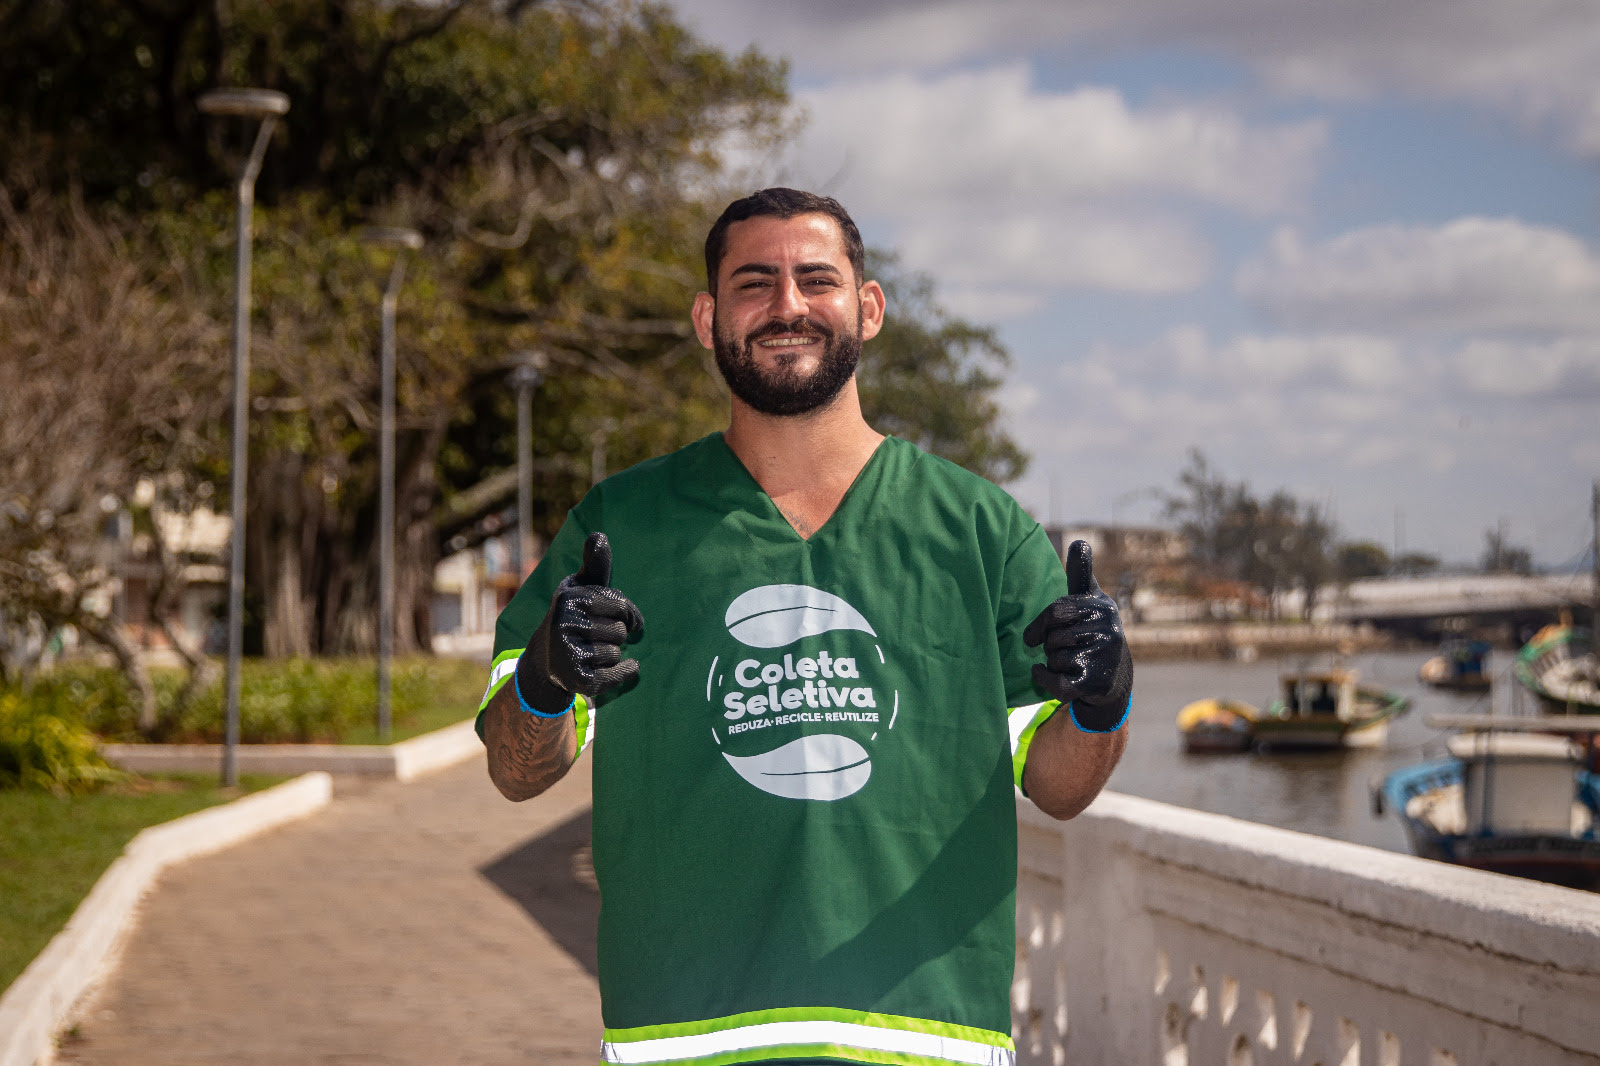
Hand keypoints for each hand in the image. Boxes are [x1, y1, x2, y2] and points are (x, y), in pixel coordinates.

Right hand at [515, 532, 643, 713]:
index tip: (617, 616)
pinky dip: (624, 672)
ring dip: (612, 653)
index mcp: (569, 598)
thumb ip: (595, 564)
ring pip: (617, 652)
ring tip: (590, 650)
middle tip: (594, 635)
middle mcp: (563, 625)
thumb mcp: (581, 588)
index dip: (626, 613)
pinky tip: (612, 668)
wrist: (547, 660)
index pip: (621, 605)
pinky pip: (618, 673)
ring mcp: (567, 654)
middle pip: (620, 631)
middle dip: (614, 634)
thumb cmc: (574, 616)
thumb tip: (599, 536)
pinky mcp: (576, 680)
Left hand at [1023, 540, 1132, 731]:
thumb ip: (1081, 574)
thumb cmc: (1091, 630)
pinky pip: (1057, 681)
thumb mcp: (1089, 600)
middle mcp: (1109, 629)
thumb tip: (1080, 541)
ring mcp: (1105, 656)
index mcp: (1101, 606)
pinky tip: (1039, 672)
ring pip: (1055, 658)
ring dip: (1052, 662)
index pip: (1057, 611)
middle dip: (1049, 644)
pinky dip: (1043, 678)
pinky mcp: (1097, 682)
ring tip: (1067, 661)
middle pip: (1053, 637)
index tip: (1032, 636)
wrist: (1112, 675)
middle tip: (1058, 648)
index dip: (1040, 625)